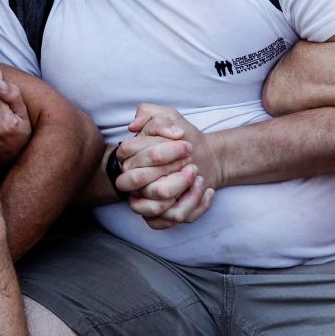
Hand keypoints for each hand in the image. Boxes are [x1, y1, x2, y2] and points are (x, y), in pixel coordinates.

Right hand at [118, 104, 217, 228]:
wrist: (204, 156)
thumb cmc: (183, 137)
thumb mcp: (169, 117)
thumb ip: (152, 115)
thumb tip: (135, 126)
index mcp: (127, 156)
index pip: (137, 156)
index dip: (164, 152)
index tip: (186, 144)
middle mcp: (130, 180)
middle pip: (145, 184)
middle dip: (174, 176)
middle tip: (192, 166)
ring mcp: (142, 200)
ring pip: (159, 206)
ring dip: (185, 193)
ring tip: (199, 179)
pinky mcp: (158, 216)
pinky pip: (170, 220)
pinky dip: (194, 207)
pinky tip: (206, 191)